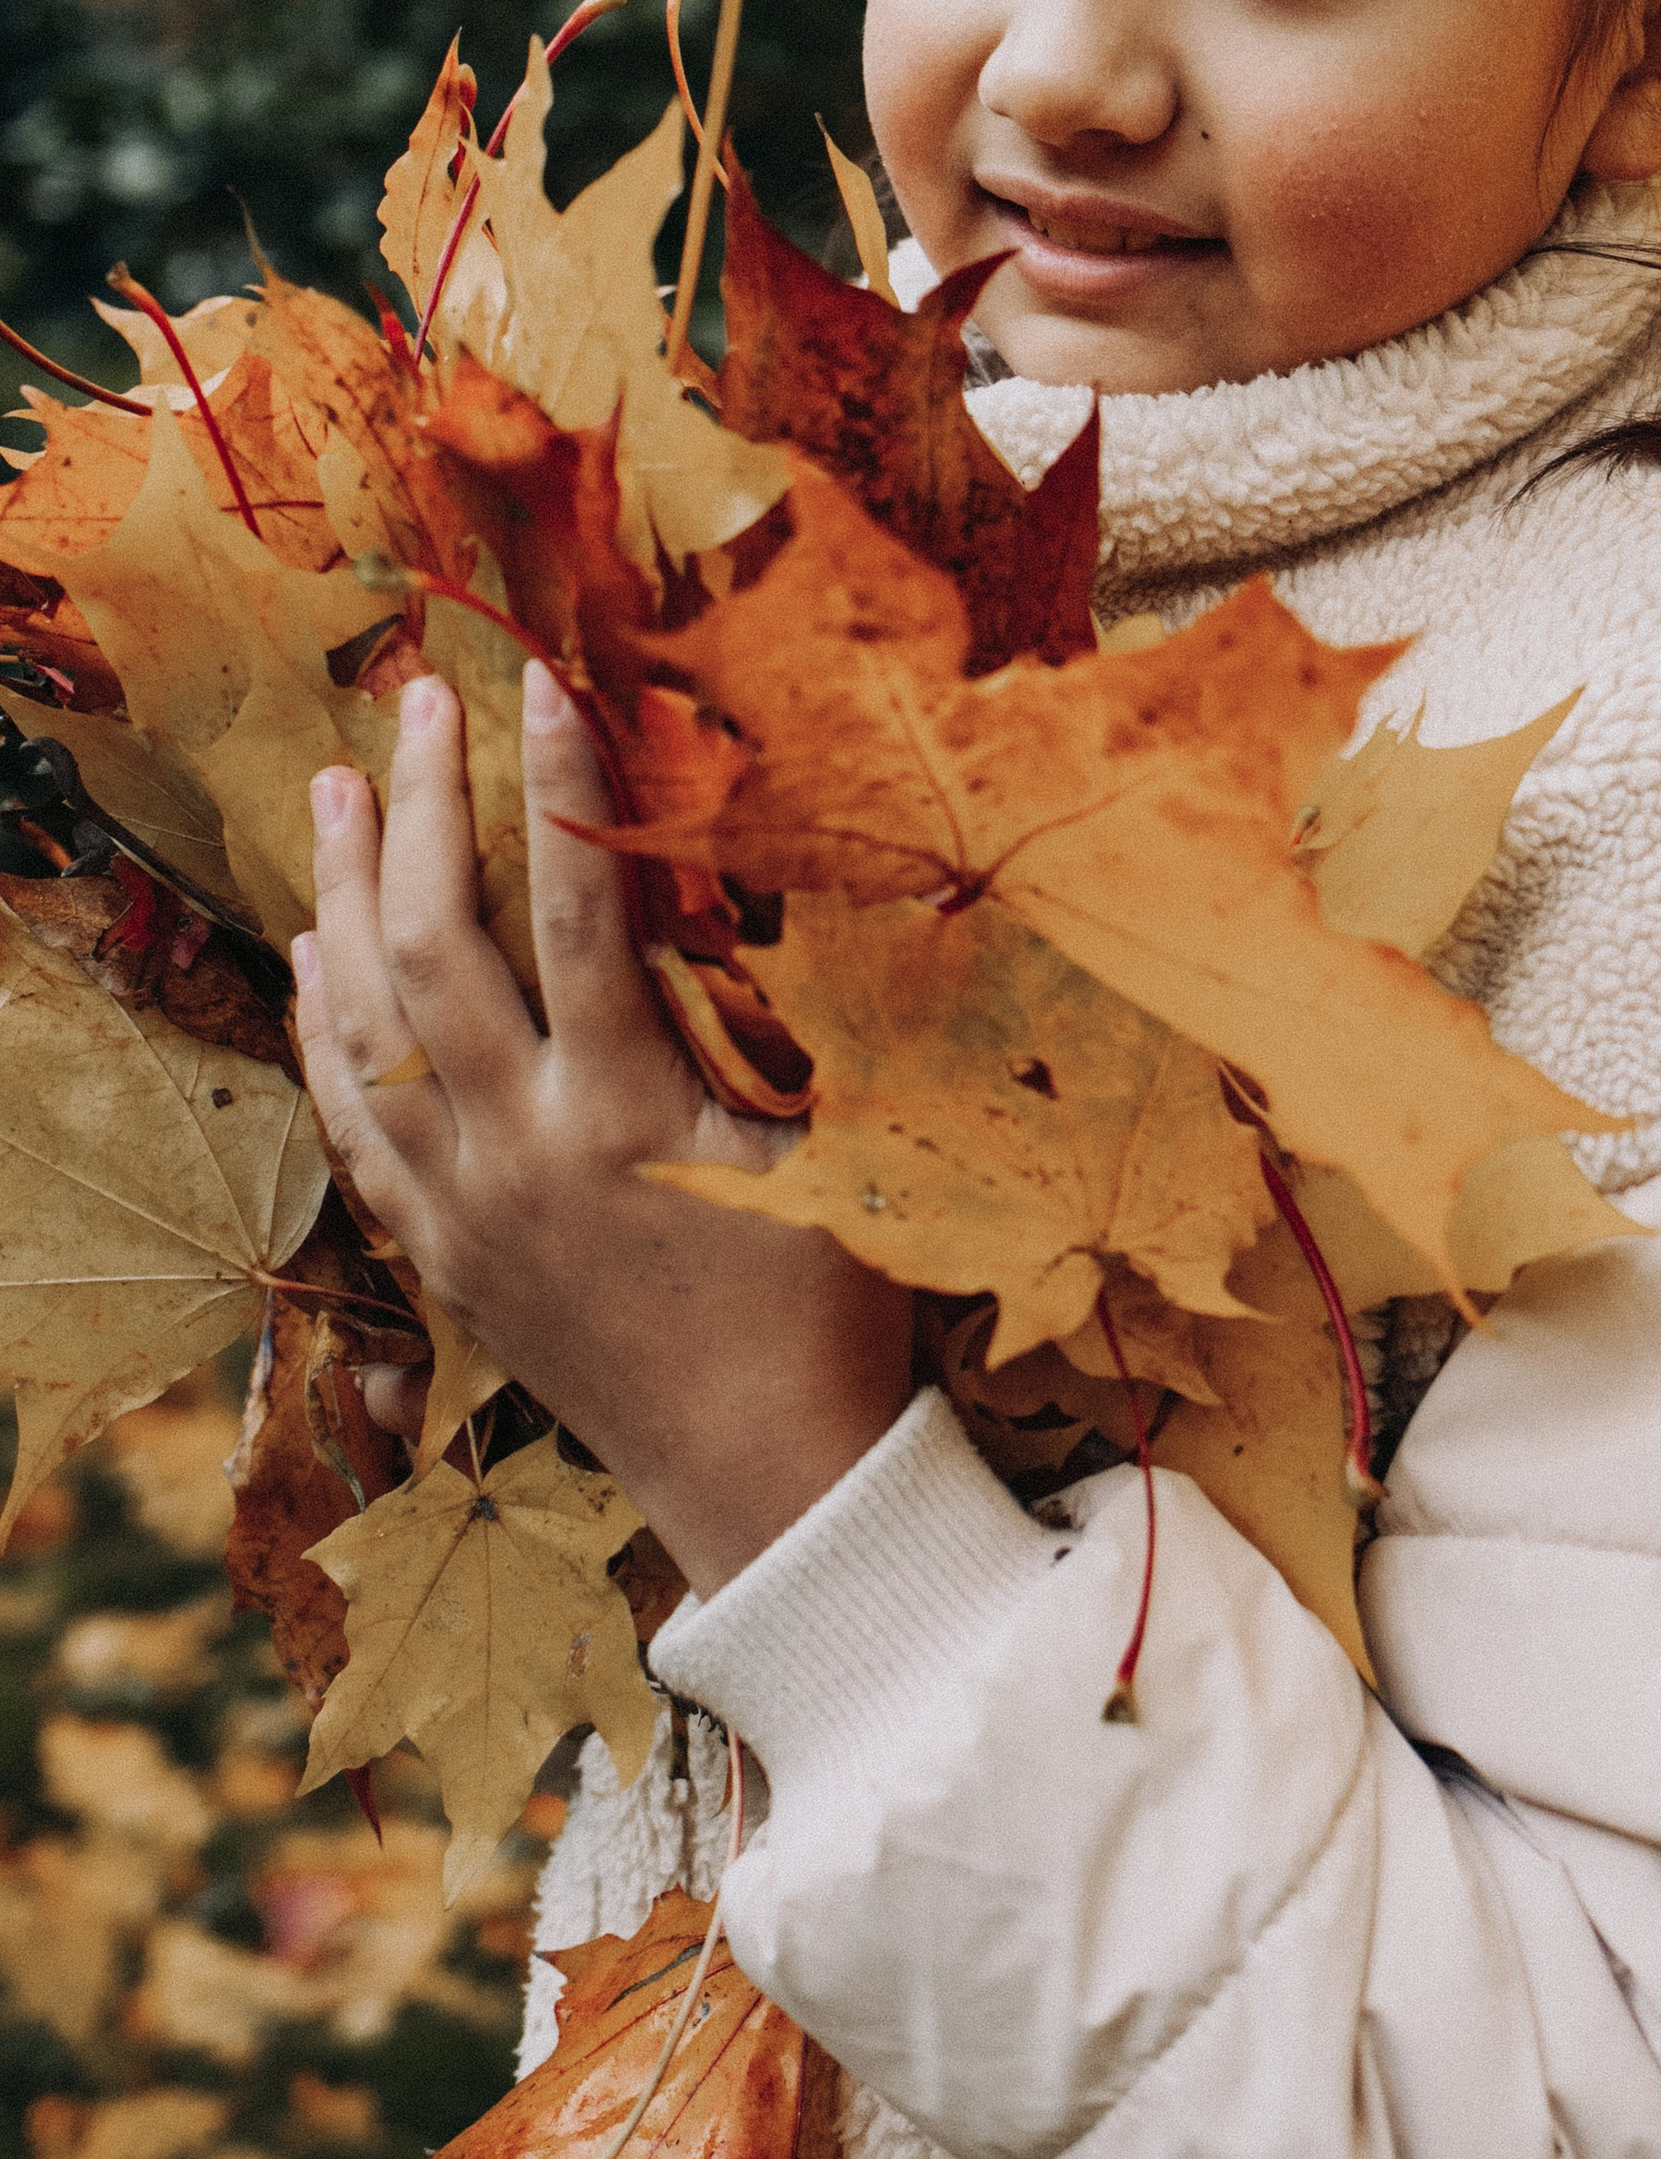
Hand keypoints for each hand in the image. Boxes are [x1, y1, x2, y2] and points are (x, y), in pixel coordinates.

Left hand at [296, 663, 913, 1593]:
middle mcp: (524, 1153)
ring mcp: (466, 1207)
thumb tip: (844, 878)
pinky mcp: (442, 1250)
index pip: (576, 911)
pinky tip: (312, 956)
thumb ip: (819, 1019)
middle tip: (414, 703)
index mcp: (631, 1117)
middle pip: (431, 949)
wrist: (767, 1479)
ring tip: (331, 789)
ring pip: (363, 1026)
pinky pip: (349, 1120)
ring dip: (341, 895)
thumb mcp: (849, 1154)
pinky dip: (319, 1026)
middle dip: (419, 810)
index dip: (559, 785)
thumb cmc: (834, 1309)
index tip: (545, 679)